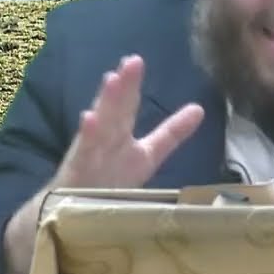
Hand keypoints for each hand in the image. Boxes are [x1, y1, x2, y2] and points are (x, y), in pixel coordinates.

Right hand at [51, 54, 203, 189]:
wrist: (73, 212)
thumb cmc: (112, 180)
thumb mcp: (147, 156)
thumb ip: (170, 133)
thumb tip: (199, 109)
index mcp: (121, 134)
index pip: (127, 106)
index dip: (132, 85)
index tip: (135, 60)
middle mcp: (106, 139)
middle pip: (116, 110)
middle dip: (123, 87)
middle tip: (132, 61)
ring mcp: (91, 155)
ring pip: (100, 127)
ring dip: (105, 105)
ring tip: (111, 80)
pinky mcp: (80, 174)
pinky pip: (84, 155)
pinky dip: (86, 138)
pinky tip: (88, 119)